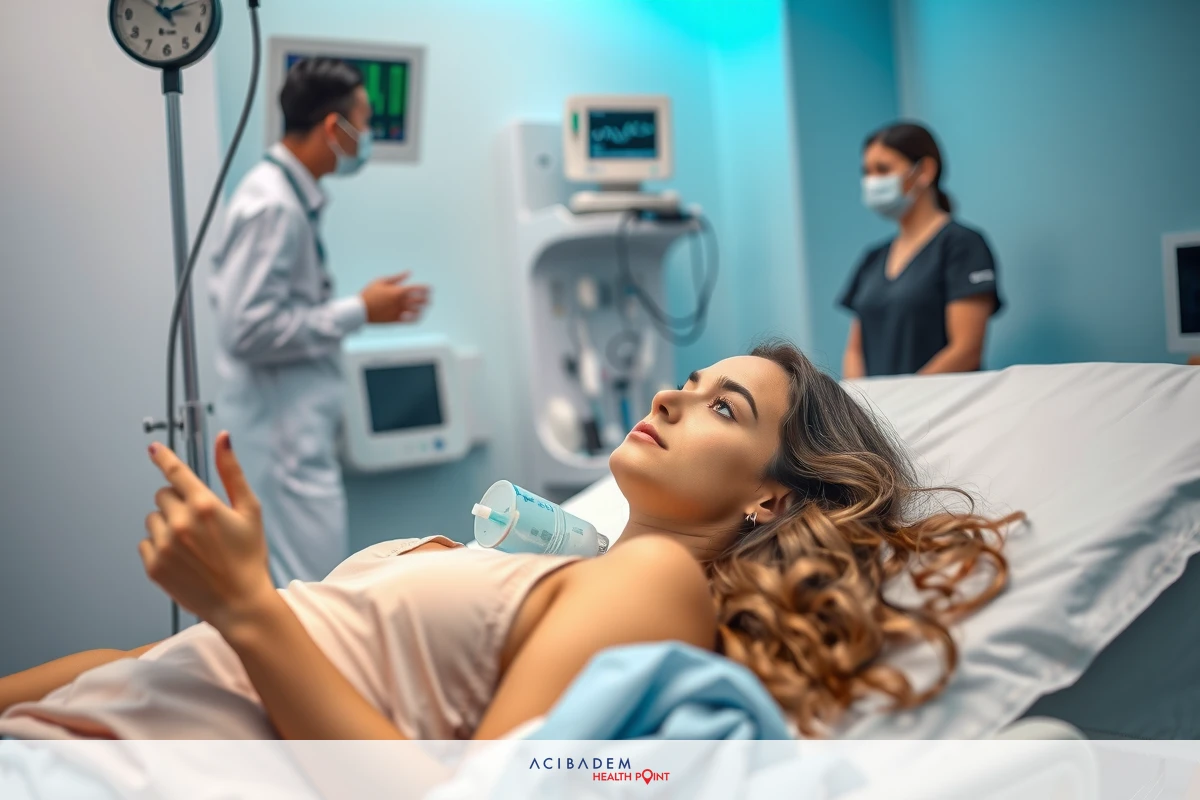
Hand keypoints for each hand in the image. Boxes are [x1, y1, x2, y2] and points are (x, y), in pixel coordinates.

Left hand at [140, 432, 274, 634]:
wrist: (240, 603)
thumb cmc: (249, 557)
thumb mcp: (250, 511)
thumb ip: (232, 472)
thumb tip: (223, 437)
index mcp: (205, 506)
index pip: (176, 473)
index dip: (164, 457)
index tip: (153, 449)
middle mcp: (181, 523)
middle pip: (162, 495)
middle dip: (177, 502)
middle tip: (199, 522)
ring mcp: (164, 546)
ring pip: (153, 519)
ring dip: (167, 525)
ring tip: (191, 544)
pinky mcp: (154, 567)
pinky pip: (145, 543)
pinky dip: (159, 547)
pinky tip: (182, 558)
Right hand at [360, 271, 430, 323]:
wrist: (360, 310)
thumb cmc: (369, 293)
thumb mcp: (381, 281)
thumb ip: (397, 277)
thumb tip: (409, 272)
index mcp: (398, 291)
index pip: (418, 289)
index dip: (426, 288)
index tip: (430, 289)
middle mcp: (400, 302)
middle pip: (420, 300)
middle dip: (427, 298)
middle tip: (429, 298)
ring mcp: (399, 312)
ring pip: (418, 311)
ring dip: (423, 308)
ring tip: (424, 306)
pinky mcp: (396, 320)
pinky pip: (412, 320)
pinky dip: (417, 317)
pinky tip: (418, 315)